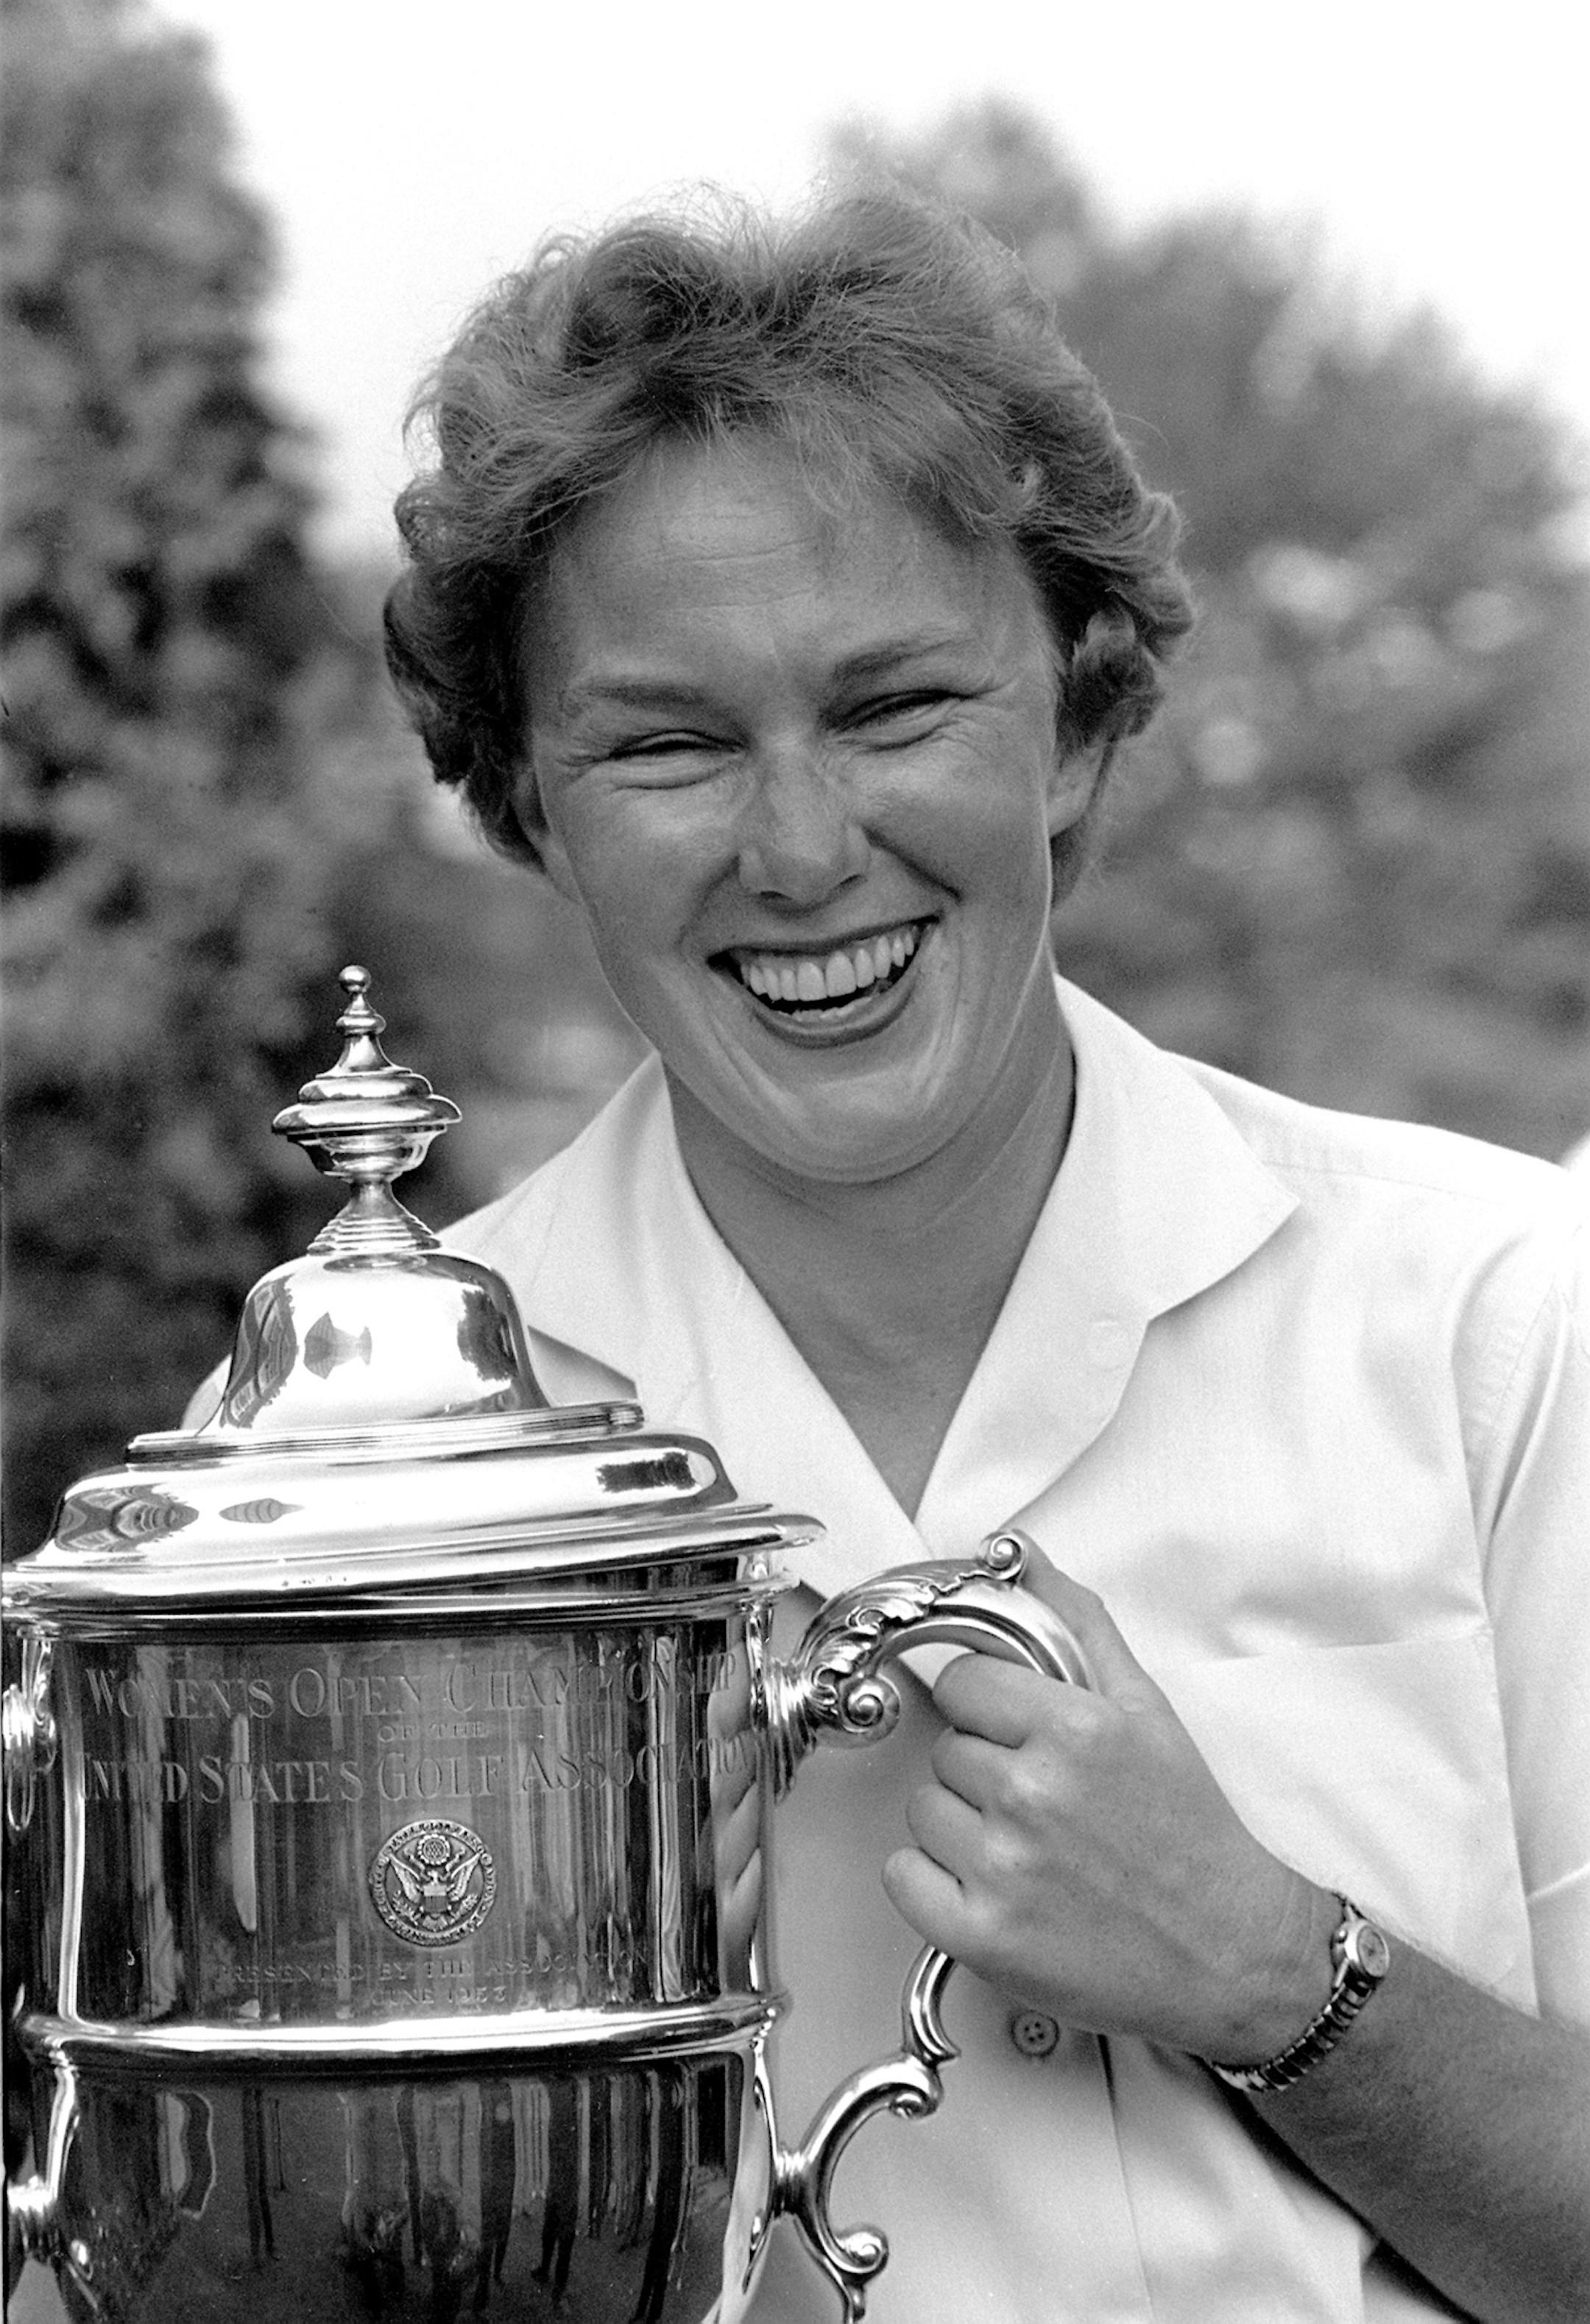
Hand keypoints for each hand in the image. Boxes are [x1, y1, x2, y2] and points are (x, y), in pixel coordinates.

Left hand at [880, 1550, 1335, 2060]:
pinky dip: (932, 1884)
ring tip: (1028, 1847)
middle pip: (946, 1750)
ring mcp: (1005, 1869)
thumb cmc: (1191, 1831)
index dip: (989, 1710)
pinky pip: (902, 1878)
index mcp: (1073, 1729)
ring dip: (962, 1827)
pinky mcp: (984, 1937)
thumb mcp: (1145, 1706)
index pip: (962, 1684)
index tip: (1018, 1734)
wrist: (1230, 1951)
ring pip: (923, 1811)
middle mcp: (1034, 1794)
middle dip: (985, 1770)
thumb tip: (1015, 1551)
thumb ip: (1075, 1619)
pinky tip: (991, 1885)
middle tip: (1042, 1801)